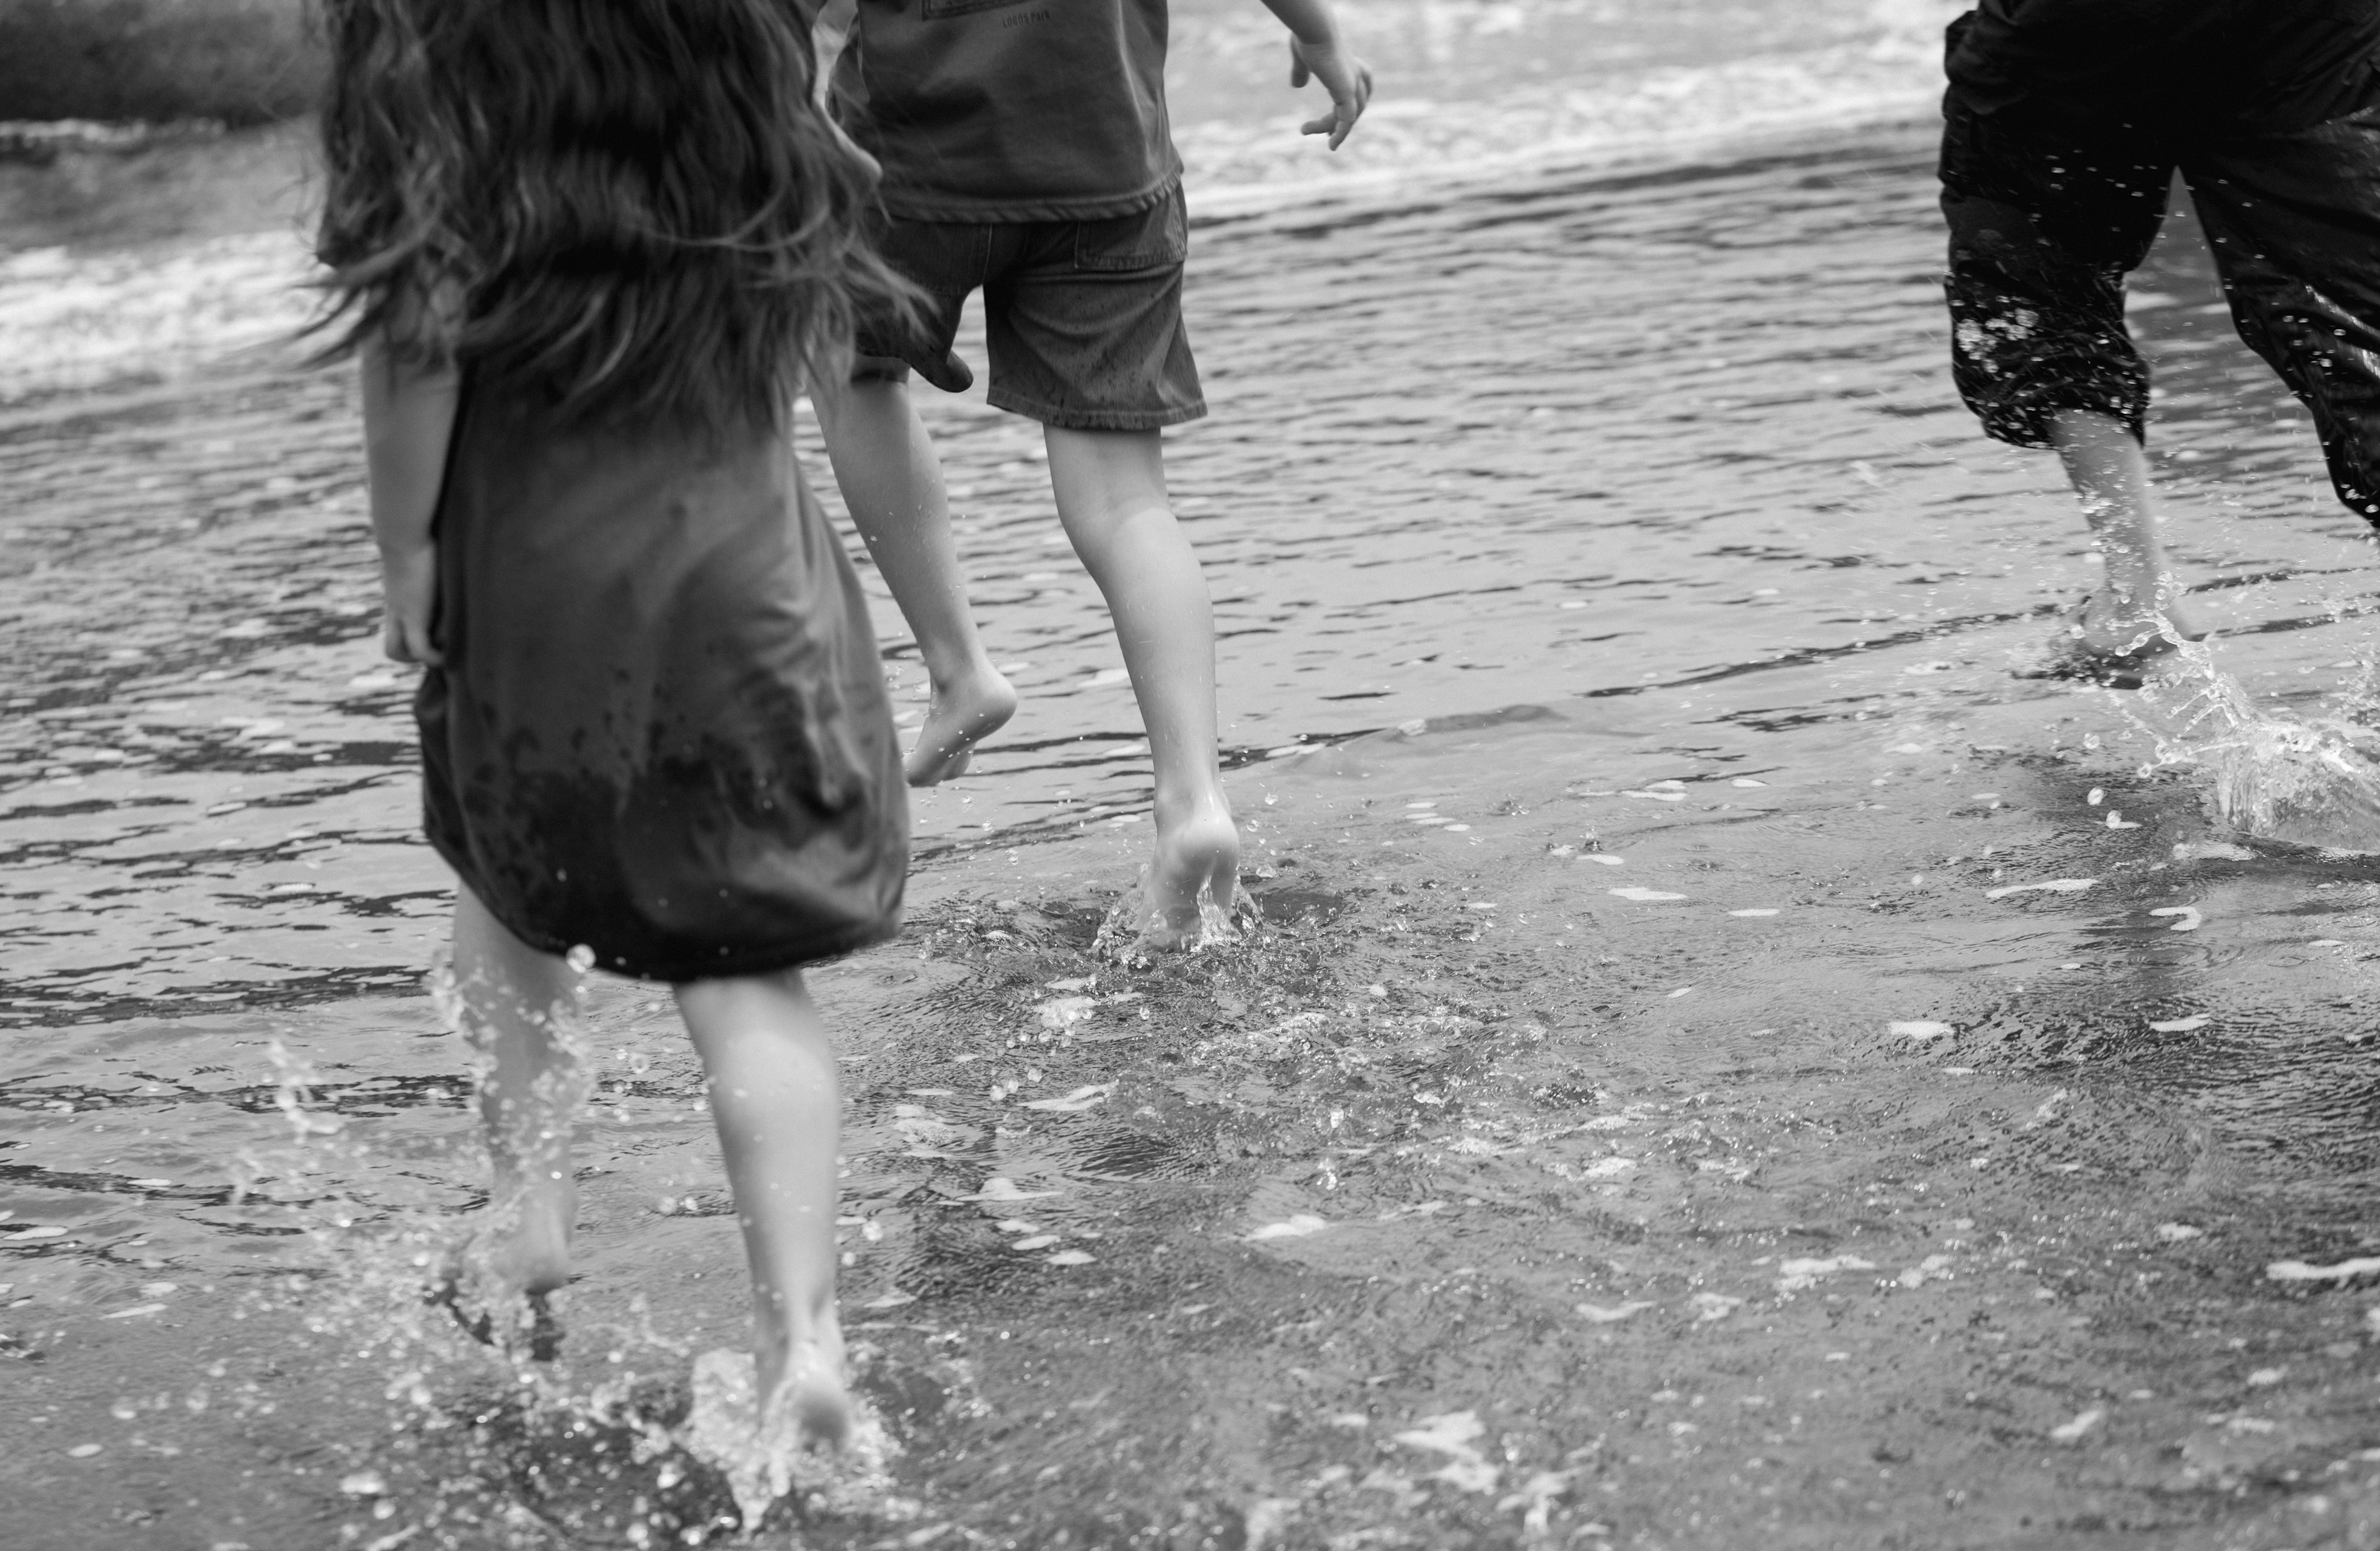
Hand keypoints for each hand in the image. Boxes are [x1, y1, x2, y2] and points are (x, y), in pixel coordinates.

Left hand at [379, 543, 441, 664]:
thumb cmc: (420, 534)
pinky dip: (435, 657)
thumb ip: (439, 562)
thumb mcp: (430, 553)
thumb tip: (461, 544)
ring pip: (395, 652)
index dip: (415, 640)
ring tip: (444, 652)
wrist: (404, 532)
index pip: (399, 630)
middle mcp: (396, 609)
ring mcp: (402, 614)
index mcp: (400, 598)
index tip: (437, 639)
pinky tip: (451, 653)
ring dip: (420, 659)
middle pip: (392, 648)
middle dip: (412, 657)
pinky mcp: (412, 615)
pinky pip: (419, 649)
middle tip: (438, 651)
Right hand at [1289, 36, 1371, 149]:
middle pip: (1355, 108)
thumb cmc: (1308, 38)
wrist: (1315, 32)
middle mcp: (1356, 76)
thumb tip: (1297, 85)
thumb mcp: (1302, 58)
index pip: (1354, 94)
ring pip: (1349, 117)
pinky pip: (1347, 121)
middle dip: (1340, 123)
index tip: (1328, 124)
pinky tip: (1331, 145)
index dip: (1344, 108)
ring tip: (1304, 130)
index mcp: (1349, 66)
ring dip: (1328, 128)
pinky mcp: (1348, 94)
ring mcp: (1354, 86)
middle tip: (1323, 134)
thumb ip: (1301, 72)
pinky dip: (1341, 135)